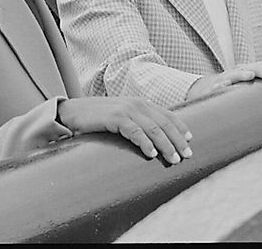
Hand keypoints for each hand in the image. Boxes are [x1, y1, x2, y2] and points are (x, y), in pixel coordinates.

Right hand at [57, 97, 192, 163]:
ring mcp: (125, 109)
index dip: (180, 126)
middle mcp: (136, 104)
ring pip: (153, 128)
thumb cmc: (96, 119)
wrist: (70, 113)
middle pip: (164, 122)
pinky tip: (151, 154)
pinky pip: (134, 131)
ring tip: (174, 159)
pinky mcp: (113, 118)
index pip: (167, 114)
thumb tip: (154, 139)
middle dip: (177, 139)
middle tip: (187, 155)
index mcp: (140, 103)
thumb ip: (137, 123)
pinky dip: (144, 142)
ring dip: (166, 145)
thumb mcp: (121, 118)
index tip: (191, 140)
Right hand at [186, 61, 261, 100]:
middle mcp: (236, 72)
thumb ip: (261, 81)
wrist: (207, 88)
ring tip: (250, 76)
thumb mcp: (247, 82)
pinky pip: (216, 87)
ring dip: (242, 74)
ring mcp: (224, 79)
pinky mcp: (213, 88)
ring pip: (233, 75)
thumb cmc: (232, 86)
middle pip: (249, 68)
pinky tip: (224, 86)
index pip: (259, 65)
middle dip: (260, 70)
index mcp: (246, 70)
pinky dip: (219, 86)